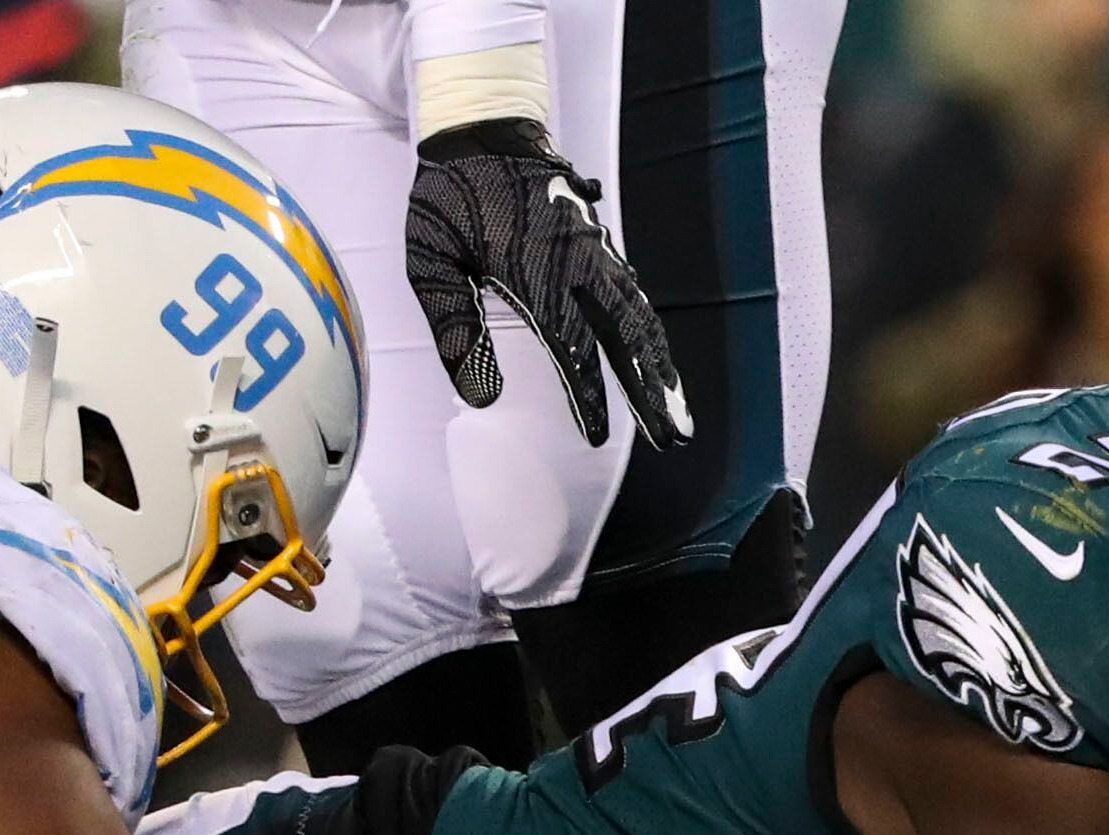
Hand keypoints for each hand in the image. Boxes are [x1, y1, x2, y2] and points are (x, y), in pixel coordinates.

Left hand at [405, 118, 691, 449]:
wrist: (481, 124)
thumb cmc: (449, 195)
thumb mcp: (429, 260)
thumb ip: (454, 327)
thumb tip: (481, 397)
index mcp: (535, 272)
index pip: (571, 347)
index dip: (587, 397)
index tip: (597, 437)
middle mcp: (576, 262)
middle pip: (626, 336)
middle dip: (651, 390)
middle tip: (675, 437)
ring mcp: (592, 249)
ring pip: (638, 314)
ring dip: (661, 364)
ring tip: (678, 408)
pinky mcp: (595, 241)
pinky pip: (631, 292)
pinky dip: (649, 329)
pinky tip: (656, 357)